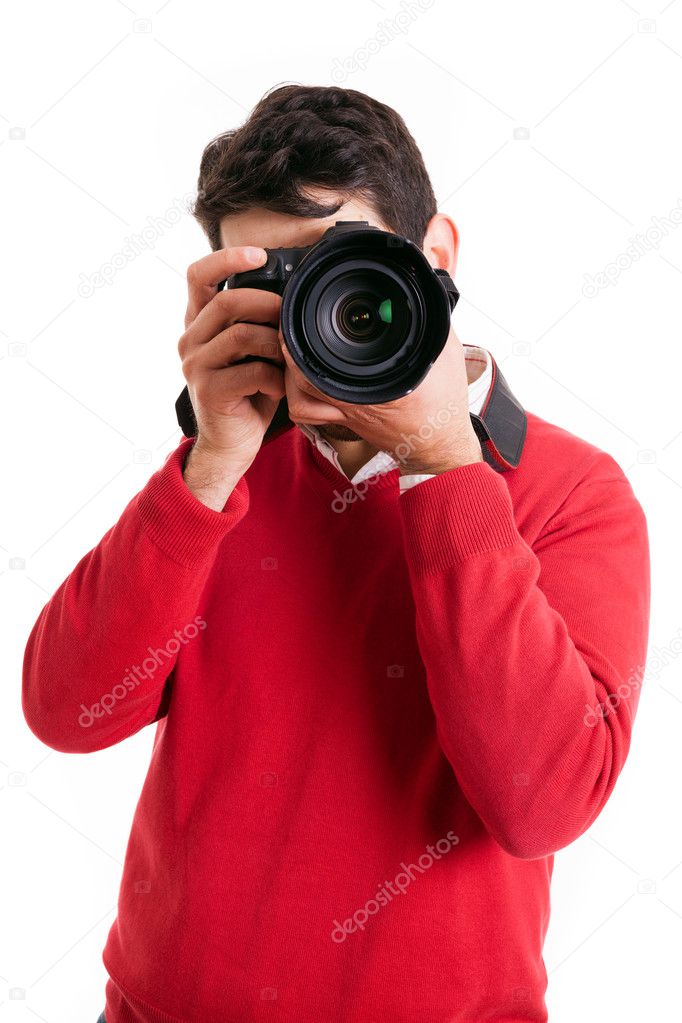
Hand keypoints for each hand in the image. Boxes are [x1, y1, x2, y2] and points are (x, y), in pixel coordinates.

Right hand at [178, 246, 287, 507]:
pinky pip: (251, 371)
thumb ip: (255, 322)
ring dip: (275, 344)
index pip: (197, 275)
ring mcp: (195, 366)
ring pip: (241, 335)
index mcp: (198, 324)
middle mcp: (190, 340)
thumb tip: (291, 293)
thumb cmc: (247, 393)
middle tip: (291, 317)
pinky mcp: (209, 391)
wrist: (231, 444)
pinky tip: (278, 388)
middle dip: (267, 304)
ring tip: (288, 359)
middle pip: (227, 301)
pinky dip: (275, 378)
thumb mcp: (249, 351)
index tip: (259, 254)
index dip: (226, 258)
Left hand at [279, 327, 483, 474]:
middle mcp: (353, 400)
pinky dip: (298, 396)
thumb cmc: (444, 404)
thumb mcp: (443, 352)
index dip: (308, 330)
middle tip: (289, 326)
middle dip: (289, 347)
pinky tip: (302, 379)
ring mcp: (345, 413)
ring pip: (298, 397)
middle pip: (301, 375)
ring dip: (289, 374)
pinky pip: (308, 412)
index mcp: (375, 383)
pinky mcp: (344, 421)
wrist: (438, 445)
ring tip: (291, 350)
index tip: (303, 311)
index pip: (328, 354)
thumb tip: (426, 287)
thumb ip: (432, 320)